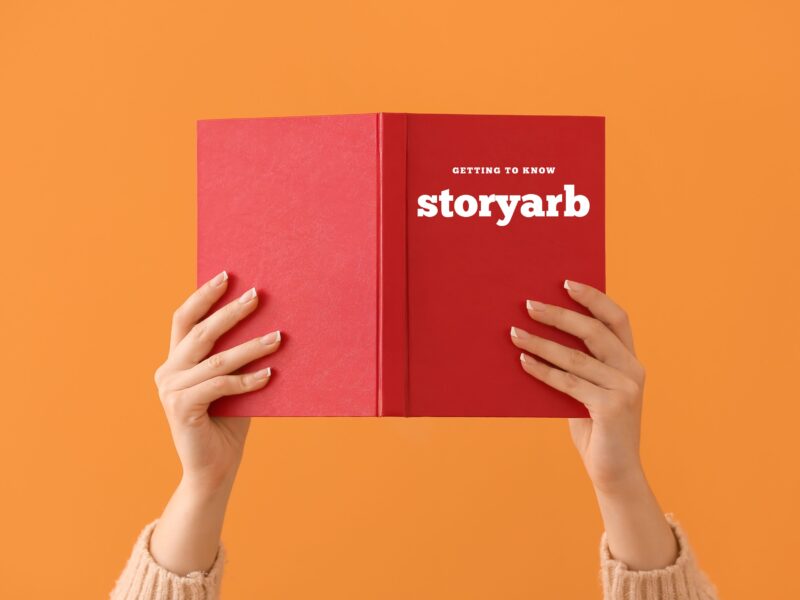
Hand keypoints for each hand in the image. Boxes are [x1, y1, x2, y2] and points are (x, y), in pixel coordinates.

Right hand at [153, 269, 281, 493]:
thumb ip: (238, 359)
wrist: (215, 469)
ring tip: (279, 336)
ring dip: (251, 346)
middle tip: (257, 294)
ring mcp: (171, 391)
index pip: (184, 320)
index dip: (203, 296)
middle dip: (230, 311)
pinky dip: (247, 380)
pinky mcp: (181, 408)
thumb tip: (272, 326)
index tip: (226, 274)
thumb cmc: (229, 425)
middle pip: (200, 332)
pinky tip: (270, 375)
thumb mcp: (234, 385)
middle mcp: (167, 372)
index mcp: (175, 362)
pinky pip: (220, 385)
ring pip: (216, 359)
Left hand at [509, 279, 645, 493]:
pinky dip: (543, 370)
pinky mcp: (612, 407)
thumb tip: (535, 335)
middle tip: (527, 304)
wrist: (614, 473)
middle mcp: (633, 370)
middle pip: (594, 331)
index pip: (617, 318)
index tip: (565, 282)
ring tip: (514, 332)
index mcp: (630, 361)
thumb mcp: (590, 391)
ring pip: (576, 356)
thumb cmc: (595, 429)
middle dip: (558, 315)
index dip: (593, 297)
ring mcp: (625, 388)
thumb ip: (578, 366)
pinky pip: (568, 382)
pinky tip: (523, 361)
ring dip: (540, 342)